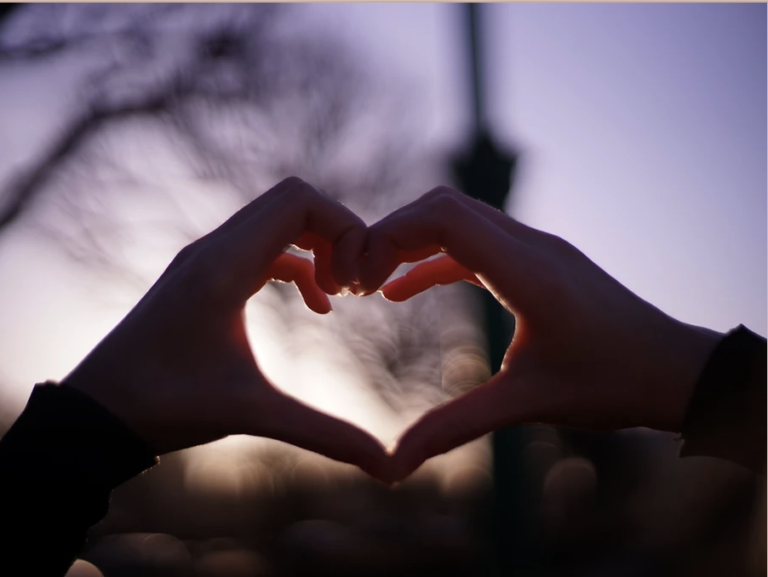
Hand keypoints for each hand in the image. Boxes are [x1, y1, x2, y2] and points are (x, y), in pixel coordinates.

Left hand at [63, 177, 390, 481]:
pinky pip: (265, 248)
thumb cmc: (166, 406)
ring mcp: (208, 259)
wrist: (100, 412)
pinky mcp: (206, 276)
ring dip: (318, 248)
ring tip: (338, 297)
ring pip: (278, 221)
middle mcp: (215, 249)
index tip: (356, 284)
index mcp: (225, 265)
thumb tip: (387, 466)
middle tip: (354, 287)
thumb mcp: (251, 413)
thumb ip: (323, 434)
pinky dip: (298, 265)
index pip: (299, 200)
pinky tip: (315, 307)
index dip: (344, 227)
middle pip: (293, 201)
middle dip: (337, 234)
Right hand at [358, 186, 720, 481]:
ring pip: (460, 220)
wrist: (675, 371)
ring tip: (372, 282)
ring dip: (413, 243)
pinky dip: (436, 260)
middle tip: (356, 278)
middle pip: (445, 206)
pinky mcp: (540, 263)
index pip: (444, 216)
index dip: (391, 234)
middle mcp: (531, 245)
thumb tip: (395, 463)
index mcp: (527, 269)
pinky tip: (406, 290)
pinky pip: (476, 246)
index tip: (360, 277)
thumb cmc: (612, 383)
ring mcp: (538, 249)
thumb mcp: (527, 403)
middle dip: (393, 234)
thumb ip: (456, 426)